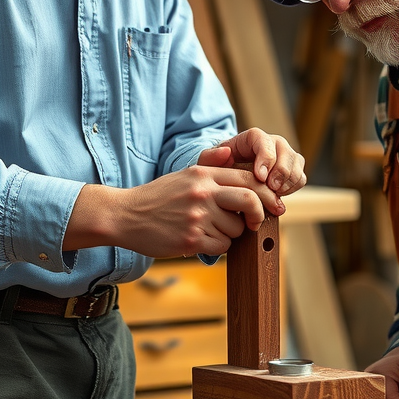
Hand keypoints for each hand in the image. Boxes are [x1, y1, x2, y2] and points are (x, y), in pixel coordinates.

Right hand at [66, 164, 281, 257]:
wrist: (125, 215)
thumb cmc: (157, 197)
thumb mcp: (183, 175)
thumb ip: (210, 166)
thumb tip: (231, 153)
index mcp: (203, 174)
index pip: (248, 179)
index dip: (266, 193)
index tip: (274, 204)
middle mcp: (203, 193)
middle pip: (250, 200)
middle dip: (259, 214)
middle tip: (256, 223)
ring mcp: (197, 216)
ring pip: (236, 229)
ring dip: (231, 234)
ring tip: (211, 230)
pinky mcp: (191, 239)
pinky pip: (222, 246)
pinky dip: (217, 246)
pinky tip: (201, 240)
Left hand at [198, 128, 306, 200]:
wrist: (232, 177)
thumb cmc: (220, 169)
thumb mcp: (208, 163)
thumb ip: (210, 157)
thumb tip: (226, 152)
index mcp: (252, 137)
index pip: (264, 140)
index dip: (266, 158)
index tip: (260, 177)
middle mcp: (272, 142)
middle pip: (285, 151)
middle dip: (280, 172)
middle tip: (271, 189)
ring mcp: (285, 155)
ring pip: (296, 163)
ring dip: (288, 181)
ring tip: (275, 194)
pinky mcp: (293, 169)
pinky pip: (300, 177)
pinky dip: (293, 187)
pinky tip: (279, 196)